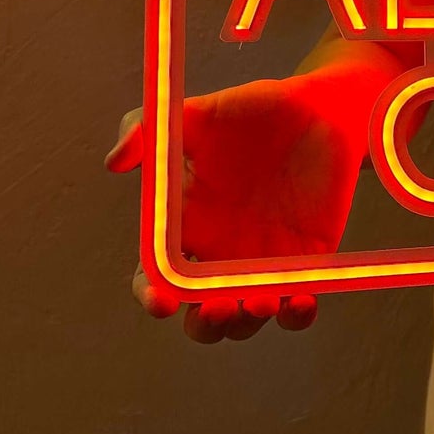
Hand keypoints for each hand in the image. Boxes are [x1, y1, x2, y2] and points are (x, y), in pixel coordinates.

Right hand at [104, 71, 369, 341]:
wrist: (319, 109)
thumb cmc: (251, 111)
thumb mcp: (199, 112)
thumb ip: (148, 128)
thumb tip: (114, 162)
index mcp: (184, 227)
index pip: (156, 278)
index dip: (152, 296)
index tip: (162, 300)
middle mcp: (219, 255)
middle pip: (201, 317)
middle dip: (206, 324)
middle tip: (220, 307)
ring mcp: (262, 265)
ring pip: (246, 320)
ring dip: (249, 322)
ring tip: (263, 299)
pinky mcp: (304, 265)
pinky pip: (296, 307)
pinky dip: (297, 315)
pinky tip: (300, 301)